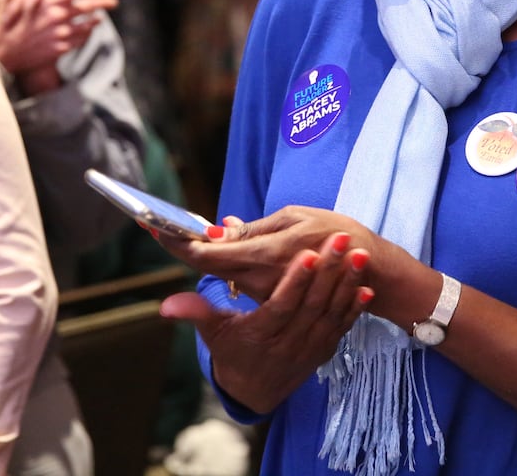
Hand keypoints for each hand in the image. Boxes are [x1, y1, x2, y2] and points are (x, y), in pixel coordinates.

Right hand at [0, 0, 124, 91]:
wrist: (1, 52)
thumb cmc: (5, 16)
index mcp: (46, 0)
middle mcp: (56, 16)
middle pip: (88, 5)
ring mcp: (59, 33)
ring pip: (88, 21)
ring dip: (100, 12)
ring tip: (110, 4)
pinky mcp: (60, 48)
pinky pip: (81, 37)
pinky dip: (89, 29)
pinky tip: (94, 22)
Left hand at [158, 206, 390, 304]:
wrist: (366, 269)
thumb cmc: (334, 234)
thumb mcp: (295, 219)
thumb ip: (255, 228)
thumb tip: (221, 229)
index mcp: (261, 256)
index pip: (205, 253)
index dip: (176, 240)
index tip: (150, 223)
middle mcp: (256, 279)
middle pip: (205, 264)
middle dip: (179, 242)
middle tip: (152, 221)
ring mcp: (263, 291)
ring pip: (220, 272)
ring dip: (200, 251)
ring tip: (172, 229)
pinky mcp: (271, 296)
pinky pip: (238, 279)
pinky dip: (221, 262)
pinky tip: (208, 248)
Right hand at [160, 229, 373, 412]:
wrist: (256, 392)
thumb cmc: (232, 353)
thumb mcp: (212, 335)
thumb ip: (195, 314)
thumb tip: (166, 305)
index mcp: (260, 335)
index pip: (280, 306)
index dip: (294, 281)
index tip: (306, 252)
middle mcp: (288, 343)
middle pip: (312, 305)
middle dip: (329, 271)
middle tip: (342, 239)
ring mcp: (309, 348)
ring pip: (331, 314)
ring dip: (347, 284)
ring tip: (360, 254)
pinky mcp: (324, 350)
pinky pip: (342, 327)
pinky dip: (355, 308)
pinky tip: (366, 285)